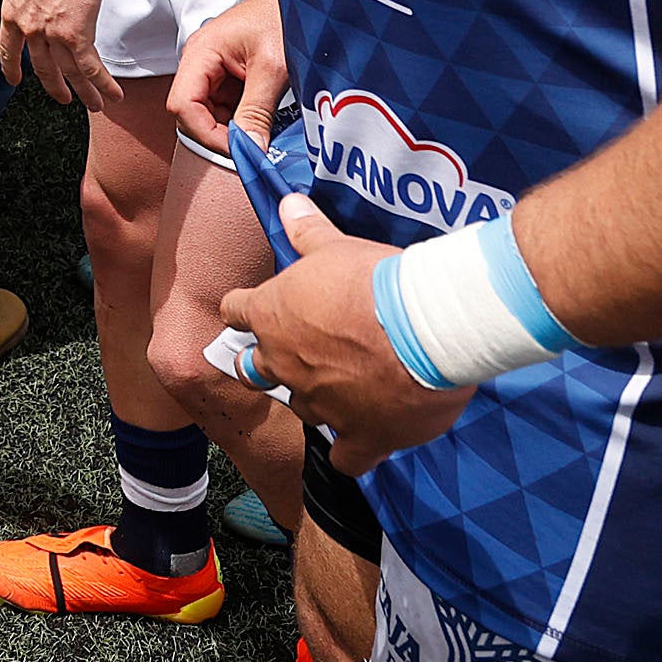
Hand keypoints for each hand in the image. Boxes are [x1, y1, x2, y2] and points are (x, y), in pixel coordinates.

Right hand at [167, 0, 286, 155]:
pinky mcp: (227, 75)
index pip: (183, 105)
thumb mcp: (272, 69)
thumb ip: (257, 111)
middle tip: (249, 145)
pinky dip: (240, 118)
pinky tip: (260, 118)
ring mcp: (212, 69)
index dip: (206, 133)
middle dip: (218, 133)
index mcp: (201, 52)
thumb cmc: (283, 17)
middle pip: (191, 112)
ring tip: (259, 130)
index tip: (235, 148)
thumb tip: (249, 148)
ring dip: (230, 127)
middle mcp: (200, 61)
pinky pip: (223, 106)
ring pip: (207, 113)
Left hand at [221, 195, 476, 472]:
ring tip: (341, 388)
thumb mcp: (337, 248)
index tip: (253, 309)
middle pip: (255, 369)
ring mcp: (320, 405)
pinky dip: (352, 451)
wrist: (425, 328)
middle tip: (298, 352)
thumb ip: (308, 232)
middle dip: (268, 362)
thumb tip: (287, 203)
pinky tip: (365, 440)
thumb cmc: (376, 281)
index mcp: (271, 317)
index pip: (235, 312)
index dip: (244, 310)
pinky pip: (346, 458)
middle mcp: (285, 365)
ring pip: (301, 408)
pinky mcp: (360, 437)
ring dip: (315, 398)